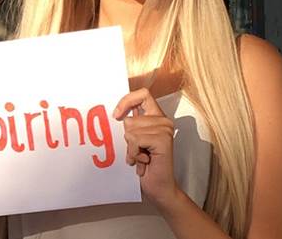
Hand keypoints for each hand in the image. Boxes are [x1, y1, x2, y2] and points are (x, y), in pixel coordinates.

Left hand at [113, 88, 178, 206]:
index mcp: (157, 117)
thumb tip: (116, 112)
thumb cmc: (146, 165)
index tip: (116, 115)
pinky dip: (134, 153)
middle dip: (127, 139)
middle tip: (138, 152)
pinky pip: (135, 140)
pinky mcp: (163, 139)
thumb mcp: (134, 140)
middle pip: (130, 118)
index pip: (142, 94)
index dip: (126, 100)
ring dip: (131, 148)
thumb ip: (131, 124)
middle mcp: (163, 120)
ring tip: (141, 157)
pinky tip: (144, 161)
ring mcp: (165, 129)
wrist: (159, 187)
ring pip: (130, 129)